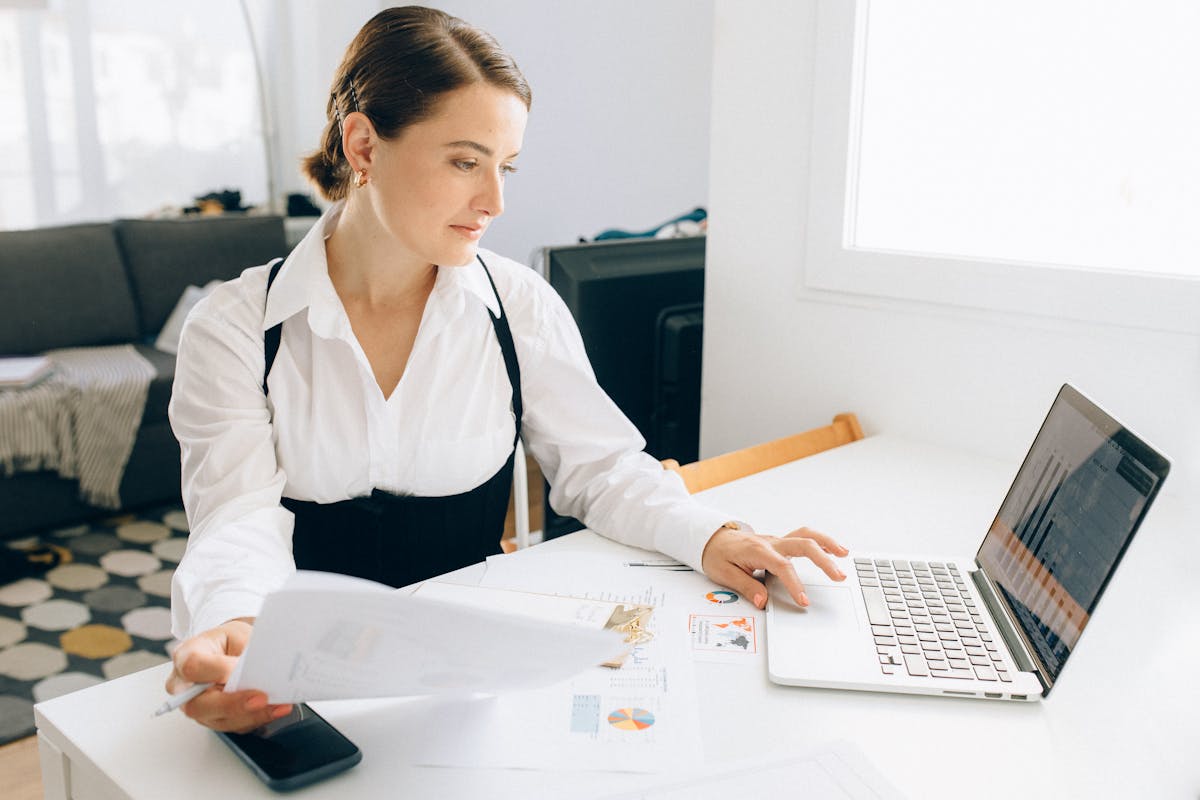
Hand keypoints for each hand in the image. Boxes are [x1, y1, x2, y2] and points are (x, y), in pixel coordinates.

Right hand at [166, 618, 291, 732]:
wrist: (228, 650)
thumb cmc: (229, 641)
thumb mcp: (237, 634)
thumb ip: (244, 652)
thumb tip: (261, 671)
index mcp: (186, 656)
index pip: (193, 667)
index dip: (217, 670)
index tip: (240, 668)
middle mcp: (185, 687)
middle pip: (200, 705)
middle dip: (234, 704)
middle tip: (261, 698)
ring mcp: (198, 706)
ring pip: (219, 720)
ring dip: (252, 715)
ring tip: (277, 705)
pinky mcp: (215, 719)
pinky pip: (234, 725)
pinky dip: (257, 718)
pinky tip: (274, 709)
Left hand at [701, 525, 847, 609]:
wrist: (710, 539)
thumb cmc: (716, 554)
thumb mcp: (724, 574)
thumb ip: (746, 586)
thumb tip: (763, 601)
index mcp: (758, 551)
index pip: (782, 567)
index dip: (795, 584)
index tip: (804, 601)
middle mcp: (771, 543)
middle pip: (803, 545)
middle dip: (823, 560)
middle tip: (838, 576)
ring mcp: (777, 541)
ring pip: (806, 536)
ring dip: (827, 544)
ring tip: (844, 555)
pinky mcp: (779, 543)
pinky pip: (803, 538)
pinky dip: (820, 542)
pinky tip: (832, 551)